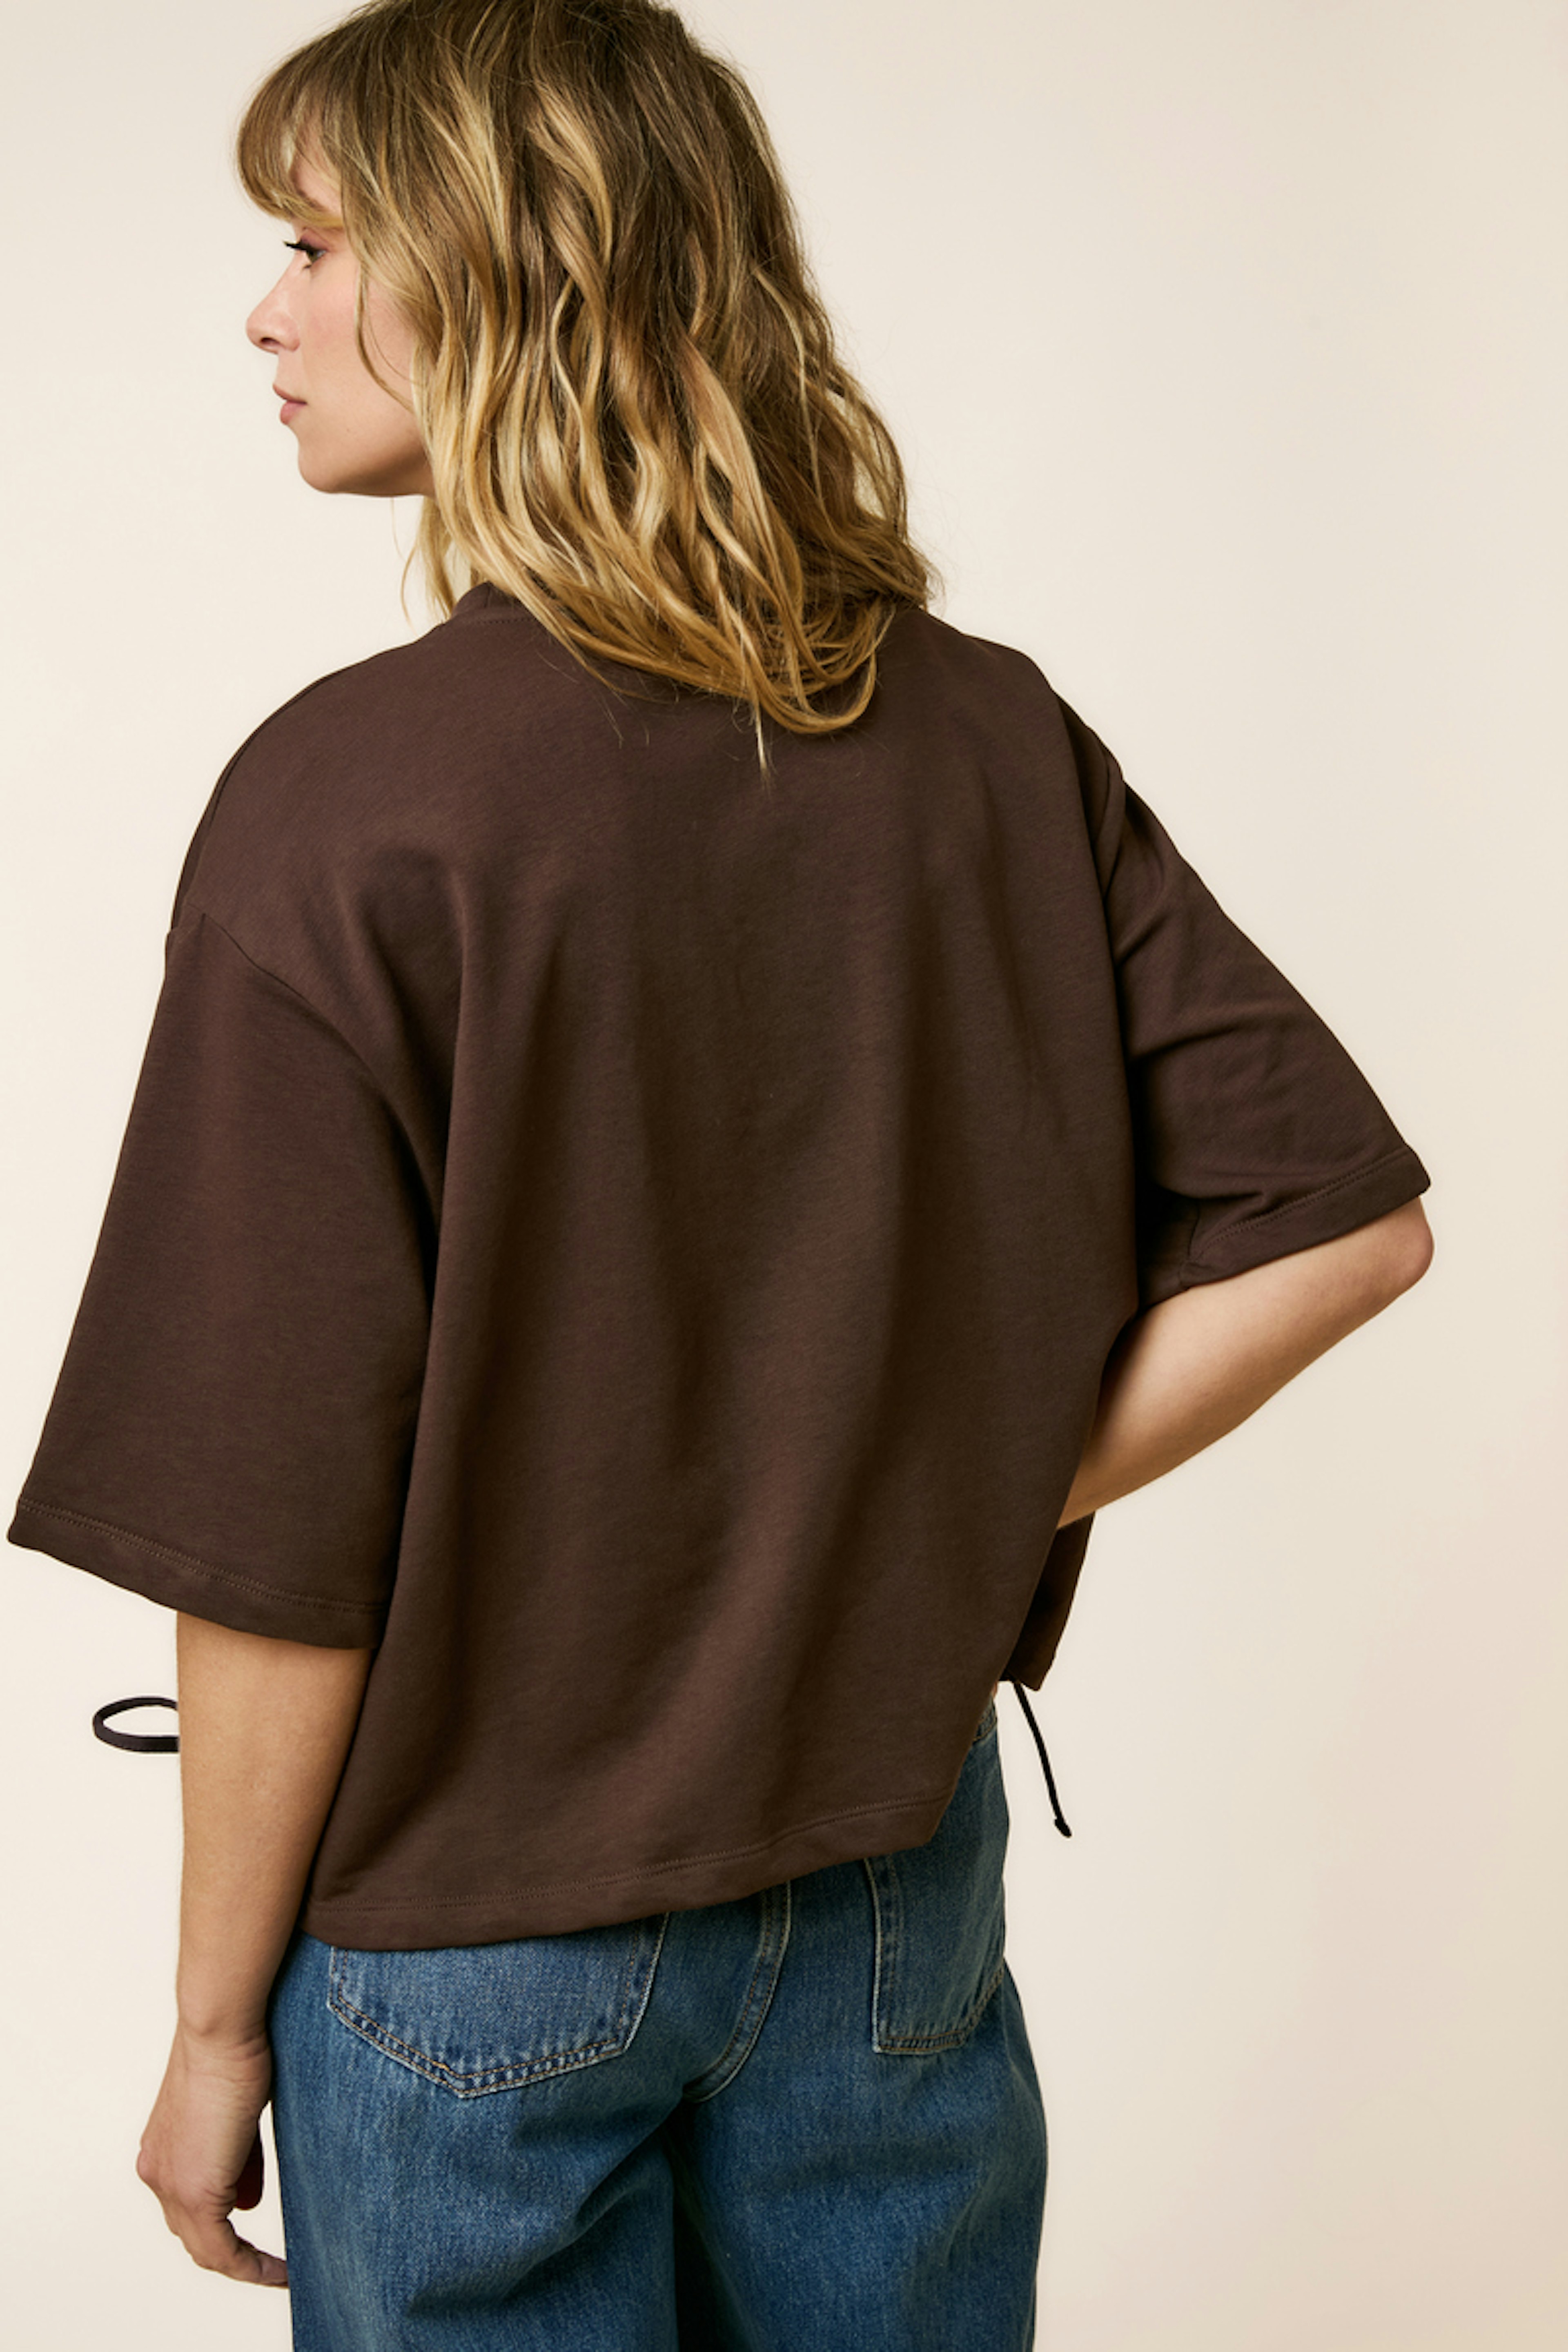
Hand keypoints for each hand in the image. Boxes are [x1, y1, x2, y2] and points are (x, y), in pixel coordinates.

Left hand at [136, 2020, 287, 2286]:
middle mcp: (157, 2172)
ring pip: (204, 2248)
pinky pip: (222, 2252)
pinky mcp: (196, 2191)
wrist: (219, 2028)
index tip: (254, 2213)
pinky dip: (251, 2269)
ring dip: (242, 2265)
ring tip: (278, 2273)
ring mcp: (170, 2185)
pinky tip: (280, 2273)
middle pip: (192, 2231)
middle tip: (269, 2258)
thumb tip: (247, 2202)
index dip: (221, 2216)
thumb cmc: (235, 2048)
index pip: (187, 2200)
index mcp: (161, 2149)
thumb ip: (238, 2159)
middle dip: (231, 2246)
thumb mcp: (235, 2112)